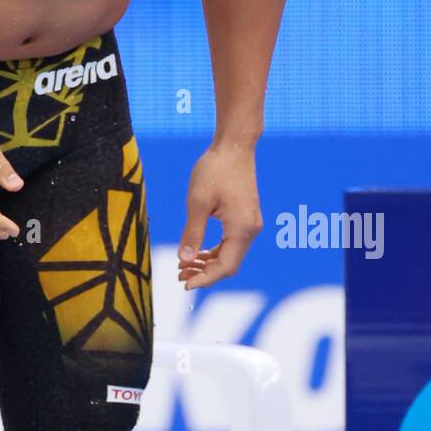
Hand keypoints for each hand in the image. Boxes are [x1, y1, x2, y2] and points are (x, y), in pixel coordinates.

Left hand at [178, 143, 262, 291]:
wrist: (233, 146)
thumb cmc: (215, 170)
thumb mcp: (198, 202)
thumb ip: (192, 233)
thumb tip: (184, 260)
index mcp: (242, 229)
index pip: (225, 267)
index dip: (205, 279)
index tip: (184, 284)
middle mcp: (251, 230)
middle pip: (230, 264)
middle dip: (205, 273)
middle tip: (179, 275)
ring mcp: (250, 224)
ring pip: (230, 254)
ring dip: (208, 263)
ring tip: (184, 265)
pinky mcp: (245, 217)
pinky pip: (231, 242)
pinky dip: (215, 251)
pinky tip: (197, 252)